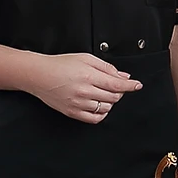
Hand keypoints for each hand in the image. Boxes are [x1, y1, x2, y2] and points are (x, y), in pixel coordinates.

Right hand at [22, 53, 141, 123]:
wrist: (40, 75)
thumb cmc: (61, 64)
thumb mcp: (86, 59)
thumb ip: (106, 68)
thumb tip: (123, 76)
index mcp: (88, 76)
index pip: (116, 85)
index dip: (130, 86)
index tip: (137, 85)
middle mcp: (84, 92)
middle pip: (113, 97)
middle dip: (119, 91)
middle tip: (114, 85)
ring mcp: (78, 104)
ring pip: (106, 108)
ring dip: (110, 101)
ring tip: (103, 92)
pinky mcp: (73, 113)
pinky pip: (95, 119)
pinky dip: (102, 113)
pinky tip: (100, 105)